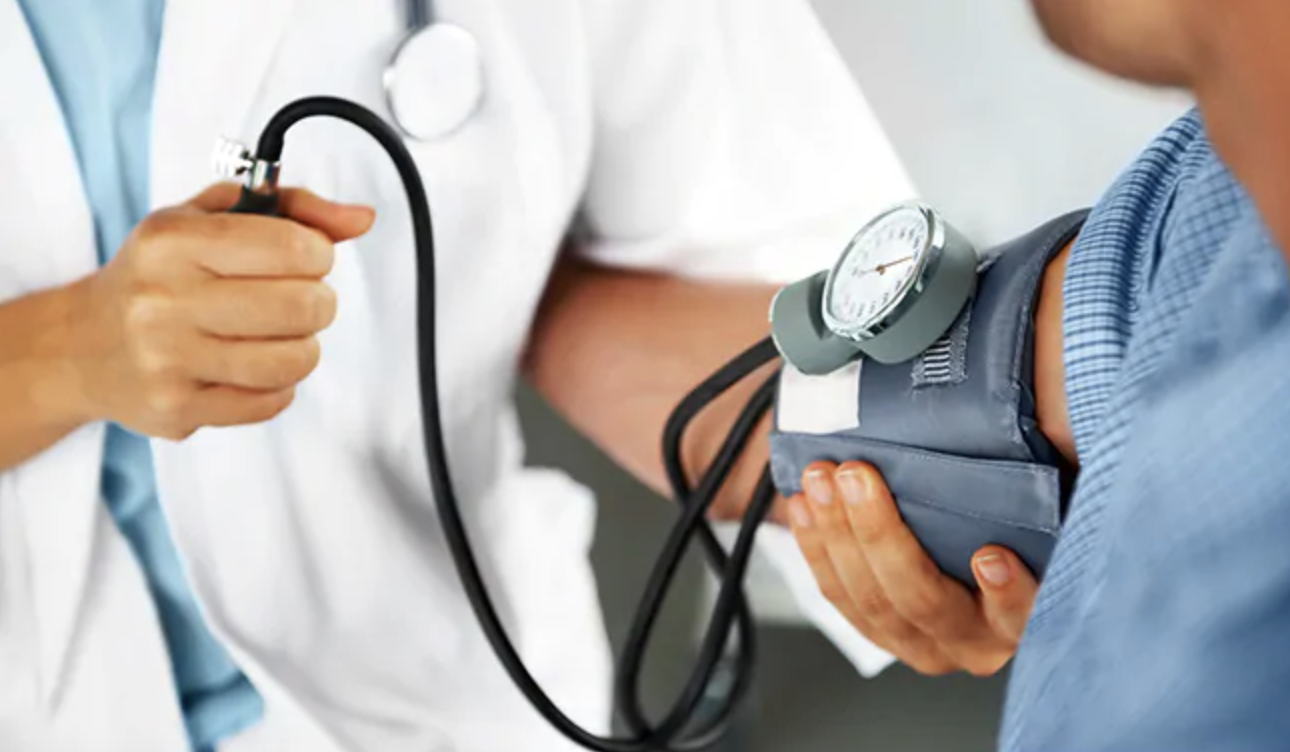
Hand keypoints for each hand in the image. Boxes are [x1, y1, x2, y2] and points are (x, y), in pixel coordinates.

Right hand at [64, 183, 374, 439]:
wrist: (82, 346)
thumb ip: (293, 208)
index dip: (319, 253)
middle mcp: (164, 300)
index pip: (292, 246)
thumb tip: (362, 218)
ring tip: (280, 334)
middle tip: (298, 299)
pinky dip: (277, 385)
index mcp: (173, 242)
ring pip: (293, 360)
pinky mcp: (177, 409)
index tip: (306, 257)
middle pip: (302, 306)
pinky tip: (251, 366)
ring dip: (303, 346)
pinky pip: (270, 402)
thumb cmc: (160, 274)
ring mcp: (168, 360)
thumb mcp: (211, 219)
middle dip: (318, 301)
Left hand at [787, 461, 1037, 675]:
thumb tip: (1062, 422)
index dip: (1008, 593)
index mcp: (1022, 619)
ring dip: (836, 535)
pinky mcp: (878, 630)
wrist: (978, 548)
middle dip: (880, 534)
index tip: (990, 556)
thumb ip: (1062, 472)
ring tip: (821, 479)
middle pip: (922, 599)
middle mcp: (973, 641)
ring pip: (869, 600)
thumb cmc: (1016, 521)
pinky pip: (838, 595)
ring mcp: (922, 643)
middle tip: (856, 476)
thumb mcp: (1050, 501)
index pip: (1022, 615)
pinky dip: (816, 547)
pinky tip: (805, 506)